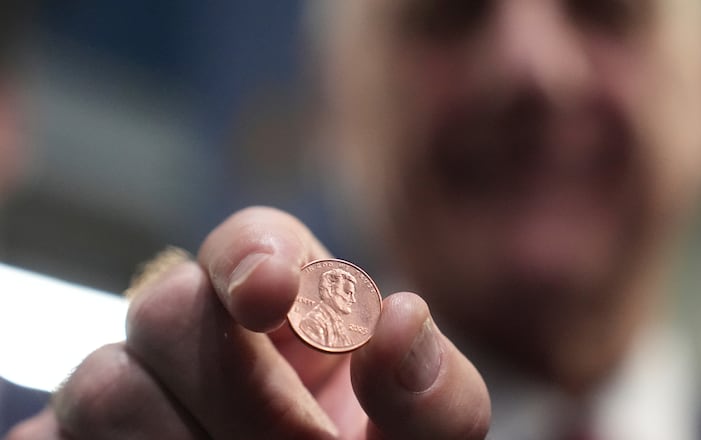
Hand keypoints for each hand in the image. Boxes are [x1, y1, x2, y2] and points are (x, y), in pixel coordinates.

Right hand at [6, 207, 489, 438]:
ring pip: (105, 383)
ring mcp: (132, 389)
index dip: (256, 257)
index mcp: (289, 308)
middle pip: (170, 305)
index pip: (252, 242)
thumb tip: (403, 318)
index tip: (273, 294)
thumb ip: (431, 389)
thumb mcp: (420, 437)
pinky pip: (51, 439)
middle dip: (238, 387)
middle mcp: (202, 334)